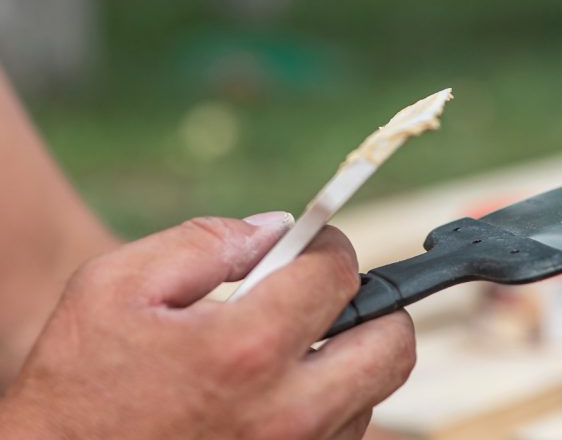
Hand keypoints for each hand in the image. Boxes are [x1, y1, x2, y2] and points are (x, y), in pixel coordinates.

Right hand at [0, 214, 415, 439]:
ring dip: (348, 358)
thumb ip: (202, 243)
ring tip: (289, 351)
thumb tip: (274, 229)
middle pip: (392, 343)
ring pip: (374, 390)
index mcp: (245, 349)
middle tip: (328, 298)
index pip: (339, 273)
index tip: (314, 246)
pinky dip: (331, 403)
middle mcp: (287, 411)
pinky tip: (278, 392)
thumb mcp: (114, 288)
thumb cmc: (81, 385)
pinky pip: (347, 430)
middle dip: (371, 306)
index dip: (329, 245)